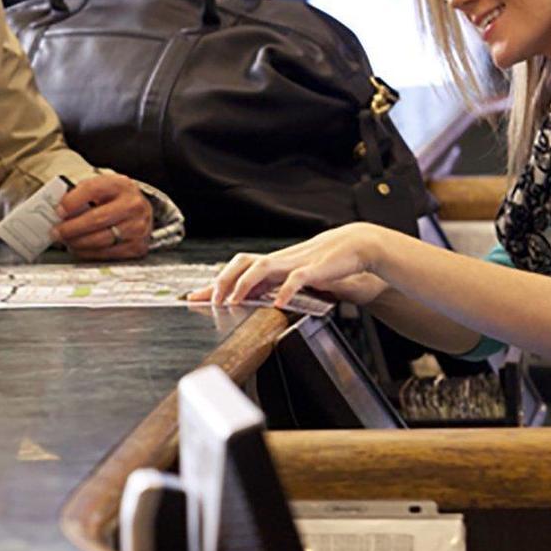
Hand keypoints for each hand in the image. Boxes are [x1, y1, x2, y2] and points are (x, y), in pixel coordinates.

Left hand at [51, 173, 153, 258]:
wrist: (142, 211)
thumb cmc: (117, 199)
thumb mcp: (102, 187)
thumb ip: (81, 194)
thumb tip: (59, 211)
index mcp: (121, 185)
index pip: (93, 189)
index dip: (73, 201)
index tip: (59, 211)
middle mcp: (133, 205)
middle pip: (97, 219)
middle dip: (71, 228)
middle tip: (56, 232)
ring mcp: (137, 228)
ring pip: (101, 239)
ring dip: (78, 242)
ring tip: (66, 241)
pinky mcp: (137, 247)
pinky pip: (107, 254)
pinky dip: (89, 253)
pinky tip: (79, 248)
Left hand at [185, 270, 386, 305]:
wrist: (356, 246)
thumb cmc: (326, 264)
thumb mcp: (296, 279)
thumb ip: (277, 288)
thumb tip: (258, 301)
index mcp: (273, 265)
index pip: (236, 270)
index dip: (214, 284)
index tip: (194, 297)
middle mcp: (278, 261)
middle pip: (241, 264)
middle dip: (222, 282)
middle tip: (209, 301)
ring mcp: (294, 263)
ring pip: (261, 267)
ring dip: (244, 284)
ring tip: (233, 301)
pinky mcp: (314, 269)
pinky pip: (296, 278)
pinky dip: (286, 291)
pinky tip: (279, 304)